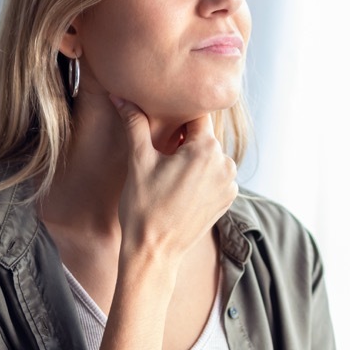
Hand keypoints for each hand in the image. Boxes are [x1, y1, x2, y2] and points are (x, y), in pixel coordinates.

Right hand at [110, 97, 237, 264]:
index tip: (162, 122)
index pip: (196, 114)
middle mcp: (225, 164)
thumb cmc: (143, 207)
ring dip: (192, 157)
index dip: (177, 115)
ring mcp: (229, 184)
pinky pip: (215, 175)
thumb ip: (134, 123)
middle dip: (183, 139)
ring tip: (167, 173)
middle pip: (203, 136)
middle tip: (159, 152)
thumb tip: (120, 95)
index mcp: (206, 149)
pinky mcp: (227, 199)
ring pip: (209, 156)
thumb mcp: (138, 161)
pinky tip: (179, 188)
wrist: (154, 254)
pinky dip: (200, 176)